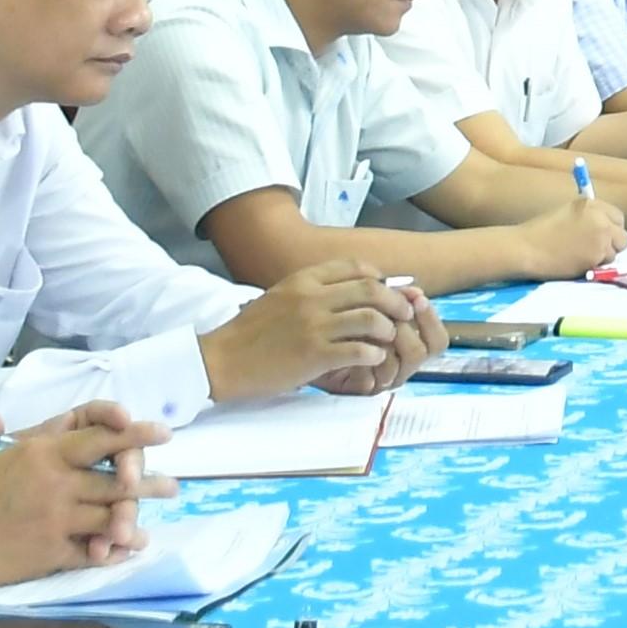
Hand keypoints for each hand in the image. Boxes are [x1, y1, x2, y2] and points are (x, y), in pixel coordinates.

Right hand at [0, 402, 167, 583]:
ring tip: (152, 524)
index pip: (101, 439)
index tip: (164, 433)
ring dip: (136, 521)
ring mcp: (57, 520)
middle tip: (173, 486)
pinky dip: (112, 552)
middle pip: (119, 482)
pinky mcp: (52, 553)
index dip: (136, 434)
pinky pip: (94, 552)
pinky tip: (125, 551)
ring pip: (113, 518)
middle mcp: (56, 484)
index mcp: (43, 454)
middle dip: (150, 483)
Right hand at [208, 260, 430, 400]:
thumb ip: (310, 291)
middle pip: (370, 289)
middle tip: (405, 313)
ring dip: (388, 329)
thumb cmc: (249, 333)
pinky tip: (373, 360)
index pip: (353, 267)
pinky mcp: (314, 355)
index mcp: (302, 280)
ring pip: (371, 318)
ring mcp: (314, 326)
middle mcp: (311, 297)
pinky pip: (359, 350)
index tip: (388, 290)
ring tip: (391, 339)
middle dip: (395, 300)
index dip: (379, 277)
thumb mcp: (279, 297)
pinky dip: (373, 355)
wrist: (221, 360)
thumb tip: (346, 293)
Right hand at [528, 190, 626, 277]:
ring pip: (615, 252)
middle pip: (623, 236)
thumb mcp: (568, 212)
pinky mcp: (596, 257)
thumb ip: (590, 216)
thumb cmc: (541, 231)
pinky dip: (595, 265)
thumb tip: (608, 228)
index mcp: (592, 205)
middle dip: (613, 244)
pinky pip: (605, 264)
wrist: (526, 248)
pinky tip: (577, 262)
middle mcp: (600, 219)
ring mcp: (600, 239)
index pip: (618, 217)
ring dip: (603, 256)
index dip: (611, 228)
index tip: (603, 235)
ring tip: (581, 255)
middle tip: (596, 249)